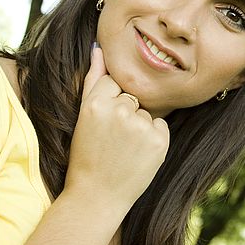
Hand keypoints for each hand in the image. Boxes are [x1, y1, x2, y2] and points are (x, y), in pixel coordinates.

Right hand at [63, 47, 168, 213]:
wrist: (97, 196)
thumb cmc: (87, 154)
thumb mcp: (84, 115)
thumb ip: (93, 79)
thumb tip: (99, 48)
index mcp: (96, 103)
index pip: (113, 82)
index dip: (109, 103)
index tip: (102, 124)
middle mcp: (119, 111)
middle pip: (132, 96)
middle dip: (126, 113)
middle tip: (112, 139)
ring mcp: (141, 127)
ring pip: (147, 112)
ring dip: (140, 126)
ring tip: (124, 149)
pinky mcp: (159, 141)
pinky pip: (160, 126)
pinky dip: (154, 138)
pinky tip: (138, 153)